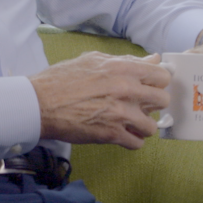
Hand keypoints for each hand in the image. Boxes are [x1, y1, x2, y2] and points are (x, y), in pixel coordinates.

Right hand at [30, 52, 171, 148]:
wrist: (39, 104)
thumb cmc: (62, 79)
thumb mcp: (94, 60)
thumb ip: (127, 60)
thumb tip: (153, 59)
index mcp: (123, 69)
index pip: (162, 76)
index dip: (157, 83)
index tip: (149, 87)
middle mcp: (126, 90)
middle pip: (163, 100)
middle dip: (153, 104)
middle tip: (140, 106)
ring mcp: (120, 114)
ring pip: (152, 126)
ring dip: (142, 126)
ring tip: (130, 123)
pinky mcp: (111, 134)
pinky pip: (137, 143)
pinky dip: (131, 141)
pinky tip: (122, 135)